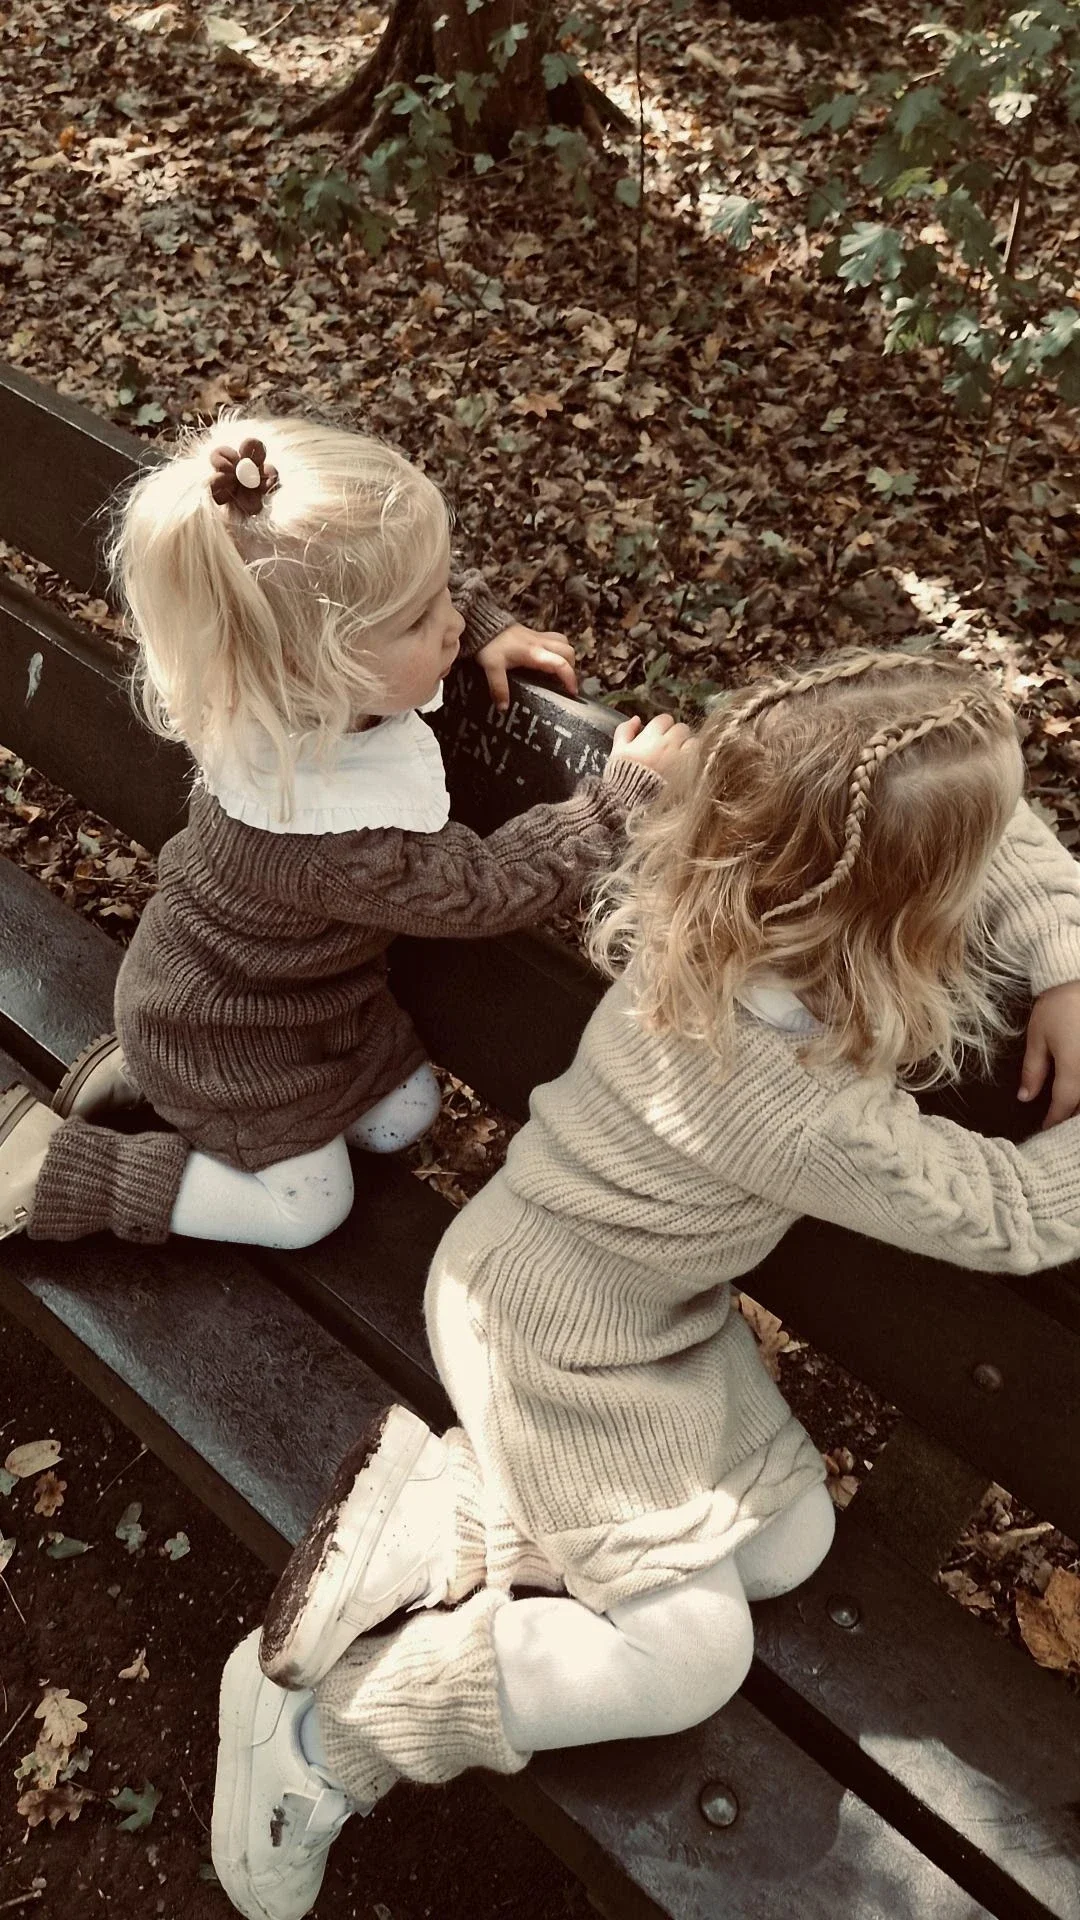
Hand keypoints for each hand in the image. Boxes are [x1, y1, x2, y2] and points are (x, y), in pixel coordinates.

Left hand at [474, 623, 576, 711]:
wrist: (482, 623)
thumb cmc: (488, 644)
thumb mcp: (491, 668)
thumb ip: (499, 688)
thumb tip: (503, 708)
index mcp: (534, 653)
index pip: (560, 664)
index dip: (569, 678)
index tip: (572, 692)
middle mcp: (540, 643)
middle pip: (568, 651)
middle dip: (571, 667)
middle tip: (564, 683)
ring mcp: (538, 637)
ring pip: (564, 642)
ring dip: (566, 656)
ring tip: (559, 672)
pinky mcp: (534, 634)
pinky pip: (555, 639)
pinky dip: (558, 649)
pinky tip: (548, 660)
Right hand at [608, 713, 693, 781]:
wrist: (633, 804)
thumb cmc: (623, 779)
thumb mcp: (617, 753)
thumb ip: (625, 731)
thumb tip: (636, 719)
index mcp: (651, 737)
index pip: (664, 719)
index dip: (661, 727)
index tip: (657, 736)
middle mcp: (668, 745)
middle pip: (681, 728)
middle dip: (676, 735)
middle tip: (669, 747)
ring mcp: (681, 758)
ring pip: (693, 741)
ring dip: (688, 746)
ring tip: (679, 757)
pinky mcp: (690, 772)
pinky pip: (700, 758)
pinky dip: (694, 760)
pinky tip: (685, 767)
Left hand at [1018, 980, 1079, 1128]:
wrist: (1078, 977)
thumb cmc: (1058, 1005)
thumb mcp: (1038, 1038)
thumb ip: (1033, 1071)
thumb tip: (1025, 1098)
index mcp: (1075, 1070)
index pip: (1065, 1106)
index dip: (1054, 1120)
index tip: (1045, 1128)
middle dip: (1074, 1117)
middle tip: (1061, 1124)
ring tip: (1072, 1110)